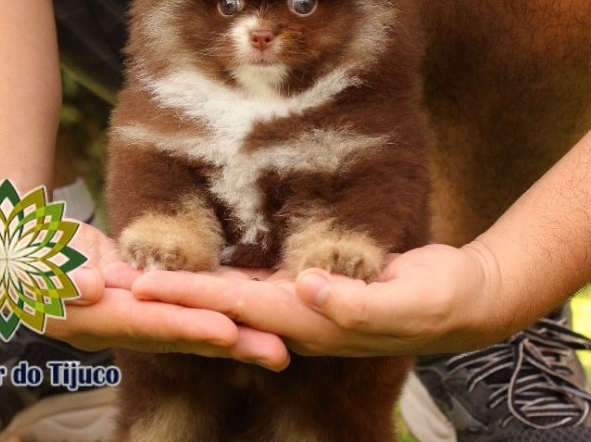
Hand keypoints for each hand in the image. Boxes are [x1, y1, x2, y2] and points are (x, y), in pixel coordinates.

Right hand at [44, 222, 289, 369]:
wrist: (23, 247)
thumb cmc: (19, 251)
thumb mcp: (31, 260)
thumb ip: (58, 276)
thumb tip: (92, 290)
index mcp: (94, 319)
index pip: (148, 323)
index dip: (186, 327)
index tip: (226, 331)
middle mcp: (122, 321)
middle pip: (182, 333)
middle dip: (230, 342)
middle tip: (279, 351)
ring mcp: (136, 308)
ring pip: (192, 319)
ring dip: (235, 329)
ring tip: (280, 340)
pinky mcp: (144, 290)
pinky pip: (187, 298)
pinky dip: (219, 300)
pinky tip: (253, 300)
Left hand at [132, 242, 510, 358]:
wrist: (465, 299)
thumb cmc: (441, 298)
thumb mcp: (409, 299)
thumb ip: (357, 302)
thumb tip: (305, 291)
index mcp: (315, 321)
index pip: (239, 306)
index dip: (191, 296)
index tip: (145, 286)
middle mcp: (301, 319)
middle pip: (225, 304)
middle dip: (175, 295)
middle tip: (125, 281)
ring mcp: (307, 308)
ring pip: (238, 297)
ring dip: (195, 289)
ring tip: (153, 276)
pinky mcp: (316, 290)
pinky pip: (262, 285)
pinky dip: (229, 279)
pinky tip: (210, 269)